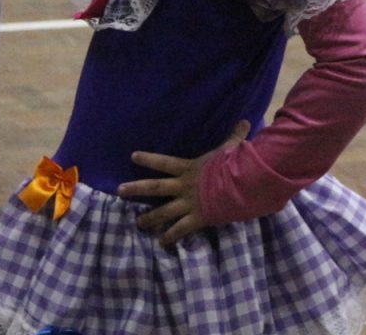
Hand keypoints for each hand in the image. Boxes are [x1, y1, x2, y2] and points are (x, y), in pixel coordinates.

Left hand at [116, 120, 251, 246]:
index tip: (132, 156)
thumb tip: (245, 122)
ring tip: (138, 223)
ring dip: (150, 218)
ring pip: (164, 211)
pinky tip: (161, 243)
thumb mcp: (231, 149)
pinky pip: (180, 229)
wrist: (241, 185)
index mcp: (189, 168)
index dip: (148, 159)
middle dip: (136, 188)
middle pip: (155, 187)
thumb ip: (234, 137)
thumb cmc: (234, 166)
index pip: (163, 162)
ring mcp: (188, 203)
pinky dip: (171, 236)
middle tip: (119, 191)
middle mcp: (183, 186)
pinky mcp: (197, 217)